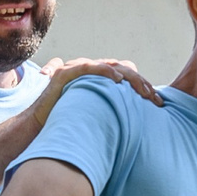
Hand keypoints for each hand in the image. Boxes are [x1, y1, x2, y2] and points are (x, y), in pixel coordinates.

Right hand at [35, 57, 161, 122]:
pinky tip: (118, 81)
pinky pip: (90, 68)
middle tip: (156, 100)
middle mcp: (90, 71)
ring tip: (143, 92)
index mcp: (98, 81)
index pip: (127, 77)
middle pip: (123, 70)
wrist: (38, 128)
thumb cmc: (67, 126)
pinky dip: (105, 72)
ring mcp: (77, 70)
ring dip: (131, 79)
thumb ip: (112, 116)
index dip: (143, 87)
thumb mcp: (96, 119)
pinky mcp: (66, 73)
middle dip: (142, 85)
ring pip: (111, 67)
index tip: (158, 104)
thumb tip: (137, 127)